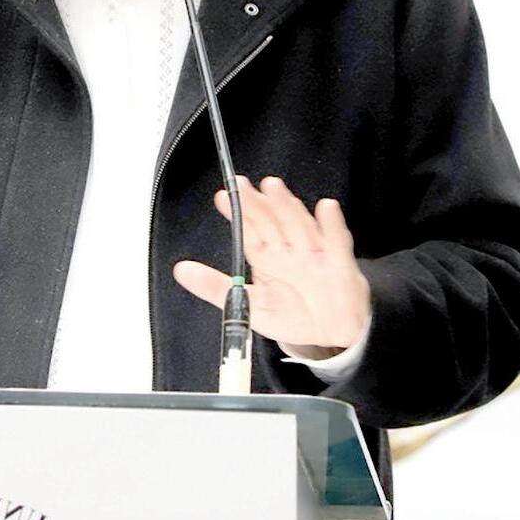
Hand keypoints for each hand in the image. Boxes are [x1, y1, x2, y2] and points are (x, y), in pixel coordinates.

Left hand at [173, 176, 369, 351]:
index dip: (237, 213)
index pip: (248, 230)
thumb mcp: (250, 306)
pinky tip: (326, 208)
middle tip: (243, 186)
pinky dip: (333, 226)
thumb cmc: (292, 314)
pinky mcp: (339, 263)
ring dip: (287, 206)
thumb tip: (180, 270)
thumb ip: (215, 287)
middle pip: (271, 221)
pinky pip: (337, 242)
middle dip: (258, 204)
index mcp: (265, 257)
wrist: (332, 333)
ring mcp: (313, 253)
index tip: (223, 197)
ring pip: (298, 225)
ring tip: (273, 188)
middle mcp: (287, 249)